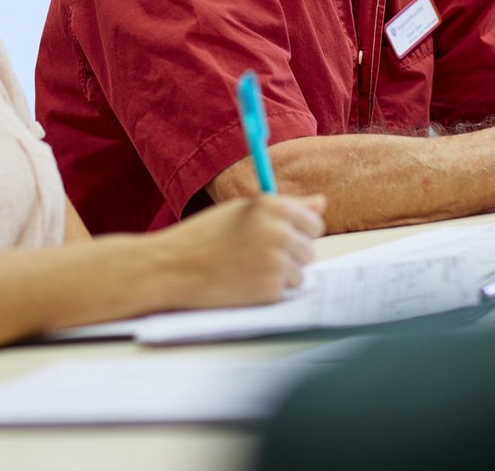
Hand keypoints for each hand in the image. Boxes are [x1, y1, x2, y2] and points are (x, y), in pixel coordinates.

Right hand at [159, 194, 325, 309]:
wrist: (173, 267)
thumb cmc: (204, 236)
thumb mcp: (243, 211)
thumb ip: (286, 206)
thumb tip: (322, 203)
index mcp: (273, 206)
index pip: (313, 223)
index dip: (297, 233)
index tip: (279, 238)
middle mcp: (280, 232)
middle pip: (309, 250)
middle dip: (289, 255)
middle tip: (256, 255)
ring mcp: (277, 263)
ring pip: (299, 273)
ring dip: (280, 275)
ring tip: (247, 269)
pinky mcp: (270, 290)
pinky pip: (284, 292)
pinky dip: (267, 290)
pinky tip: (242, 283)